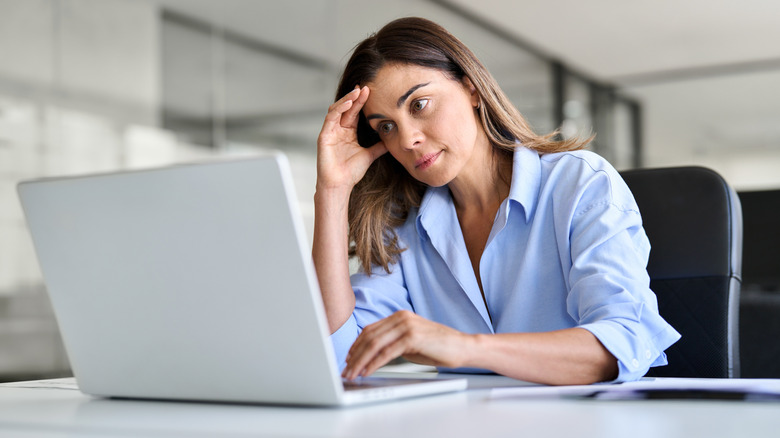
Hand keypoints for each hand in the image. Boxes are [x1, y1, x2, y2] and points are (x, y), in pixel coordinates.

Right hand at [316, 86, 386, 192]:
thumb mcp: (369, 155)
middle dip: (356, 97)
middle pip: (346, 108)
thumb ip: (379, 147)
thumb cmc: (351, 172)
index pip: (355, 112)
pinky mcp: (324, 136)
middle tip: (366, 87)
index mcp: (348, 132)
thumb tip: (392, 141)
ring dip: (347, 99)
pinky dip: (339, 109)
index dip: (362, 102)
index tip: (371, 91)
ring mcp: (330, 132)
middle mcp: (338, 129)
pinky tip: (348, 103)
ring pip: (337, 109)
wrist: (340, 185)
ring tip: (357, 92)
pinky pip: (330, 118)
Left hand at [342, 310, 471, 379]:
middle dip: (355, 356)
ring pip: (375, 344)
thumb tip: (373, 354)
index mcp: (399, 316)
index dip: (356, 345)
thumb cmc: (439, 347)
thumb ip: (393, 343)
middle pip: (369, 336)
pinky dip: (374, 363)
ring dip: (360, 361)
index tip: (348, 359)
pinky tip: (367, 371)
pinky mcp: (412, 337)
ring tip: (353, 374)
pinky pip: (387, 352)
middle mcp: (401, 318)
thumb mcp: (411, 343)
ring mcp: (407, 326)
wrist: (463, 347)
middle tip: (346, 370)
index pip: (370, 330)